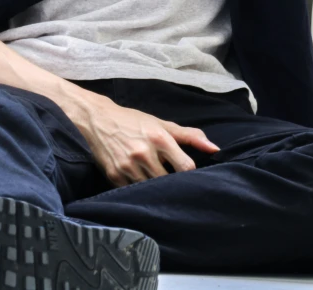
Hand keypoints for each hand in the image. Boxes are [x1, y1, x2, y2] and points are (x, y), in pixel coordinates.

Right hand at [68, 91, 219, 186]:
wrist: (97, 120)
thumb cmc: (134, 121)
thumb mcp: (162, 124)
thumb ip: (190, 136)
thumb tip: (215, 149)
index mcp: (160, 138)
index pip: (186, 167)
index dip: (190, 174)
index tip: (190, 176)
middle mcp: (144, 153)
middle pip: (168, 181)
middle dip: (173, 183)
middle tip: (176, 184)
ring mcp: (128, 166)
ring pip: (151, 189)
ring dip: (156, 189)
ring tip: (158, 183)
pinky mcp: (114, 176)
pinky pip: (133, 191)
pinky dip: (139, 190)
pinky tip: (141, 184)